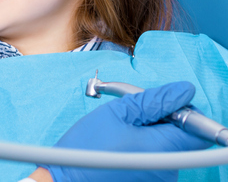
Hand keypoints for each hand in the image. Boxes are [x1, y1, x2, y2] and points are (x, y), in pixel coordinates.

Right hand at [42, 81, 211, 181]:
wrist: (66, 178)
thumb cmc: (87, 147)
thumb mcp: (116, 112)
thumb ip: (153, 100)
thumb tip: (182, 91)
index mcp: (162, 148)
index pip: (198, 129)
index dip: (183, 112)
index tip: (162, 106)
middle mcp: (168, 169)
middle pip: (184, 139)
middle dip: (164, 122)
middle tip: (135, 117)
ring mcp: (160, 179)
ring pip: (170, 149)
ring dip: (153, 136)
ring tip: (124, 133)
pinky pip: (159, 162)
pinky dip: (146, 151)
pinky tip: (124, 147)